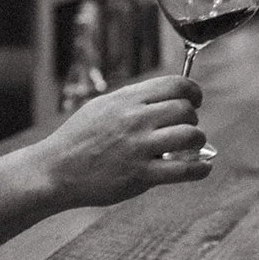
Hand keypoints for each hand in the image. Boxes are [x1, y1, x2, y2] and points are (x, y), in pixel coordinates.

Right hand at [30, 76, 210, 207]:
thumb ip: (133, 100)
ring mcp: (139, 147)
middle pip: (185, 110)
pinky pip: (184, 169)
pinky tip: (203, 167)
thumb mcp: (102, 107)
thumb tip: (165, 96)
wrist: (55, 171)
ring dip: (197, 141)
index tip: (195, 100)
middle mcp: (135, 120)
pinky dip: (200, 168)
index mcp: (126, 100)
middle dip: (193, 118)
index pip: (175, 84)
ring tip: (191, 147)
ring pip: (190, 136)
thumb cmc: (78, 139)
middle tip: (187, 128)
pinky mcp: (141, 175)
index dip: (193, 91)